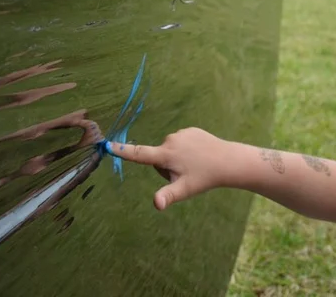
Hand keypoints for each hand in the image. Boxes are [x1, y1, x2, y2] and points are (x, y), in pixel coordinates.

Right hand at [109, 128, 238, 210]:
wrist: (228, 160)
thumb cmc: (205, 177)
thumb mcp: (185, 189)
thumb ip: (168, 196)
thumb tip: (156, 204)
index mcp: (166, 155)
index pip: (139, 154)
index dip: (122, 151)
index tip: (107, 145)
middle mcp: (170, 140)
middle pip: (157, 157)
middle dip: (165, 166)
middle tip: (183, 174)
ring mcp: (181, 133)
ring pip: (168, 150)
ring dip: (175, 158)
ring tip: (193, 165)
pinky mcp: (190, 130)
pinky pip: (180, 142)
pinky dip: (185, 150)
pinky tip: (198, 155)